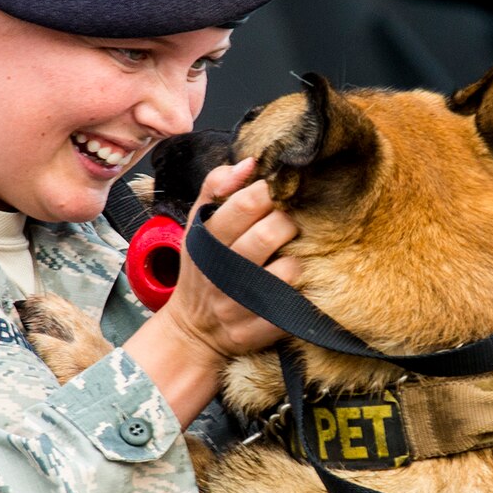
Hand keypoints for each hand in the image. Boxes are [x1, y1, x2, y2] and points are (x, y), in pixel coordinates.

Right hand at [119, 157, 300, 425]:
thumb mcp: (197, 224)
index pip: (245, 203)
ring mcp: (240, 304)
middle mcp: (222, 272)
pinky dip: (298, 295)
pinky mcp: (258, 330)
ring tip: (289, 258)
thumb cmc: (203, 266)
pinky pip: (293, 307)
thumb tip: (250, 162)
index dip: (272, 192)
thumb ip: (217, 187)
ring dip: (297, 260)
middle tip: (290, 225)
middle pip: (271, 233)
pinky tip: (292, 288)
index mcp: (207, 239)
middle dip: (289, 223)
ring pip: (289, 270)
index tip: (283, 190)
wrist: (194, 328)